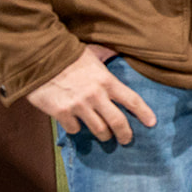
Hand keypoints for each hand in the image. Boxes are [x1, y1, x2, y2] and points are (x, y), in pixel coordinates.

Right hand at [26, 45, 157, 142]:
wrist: (39, 58)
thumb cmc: (69, 55)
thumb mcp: (93, 53)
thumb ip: (106, 57)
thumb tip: (116, 52)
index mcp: (107, 81)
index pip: (132, 100)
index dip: (144, 113)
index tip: (152, 123)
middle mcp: (96, 96)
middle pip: (117, 122)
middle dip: (125, 134)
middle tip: (126, 140)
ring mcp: (78, 106)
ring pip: (98, 129)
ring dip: (103, 135)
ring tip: (104, 136)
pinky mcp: (61, 113)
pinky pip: (74, 129)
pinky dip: (77, 129)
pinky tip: (76, 125)